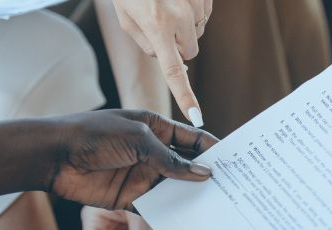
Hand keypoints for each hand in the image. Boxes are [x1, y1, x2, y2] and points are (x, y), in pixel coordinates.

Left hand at [47, 109, 217, 208]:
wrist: (54, 156)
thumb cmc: (93, 135)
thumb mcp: (138, 140)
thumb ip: (171, 160)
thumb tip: (204, 173)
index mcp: (156, 128)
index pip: (193, 139)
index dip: (215, 150)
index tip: (237, 163)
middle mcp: (153, 152)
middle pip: (188, 167)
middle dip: (208, 177)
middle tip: (234, 192)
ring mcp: (142, 176)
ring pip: (175, 189)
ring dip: (193, 199)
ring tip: (219, 211)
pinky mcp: (130, 198)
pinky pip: (157, 208)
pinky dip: (171, 216)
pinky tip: (190, 225)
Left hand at [110, 0, 211, 123]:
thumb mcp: (127, 19)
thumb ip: (147, 44)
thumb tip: (168, 59)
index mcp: (157, 27)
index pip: (174, 71)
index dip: (186, 96)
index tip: (197, 116)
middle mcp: (180, 17)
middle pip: (190, 51)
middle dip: (178, 45)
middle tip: (161, 25)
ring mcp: (195, 3)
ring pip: (198, 33)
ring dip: (185, 26)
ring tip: (167, 5)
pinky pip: (204, 14)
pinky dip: (193, 11)